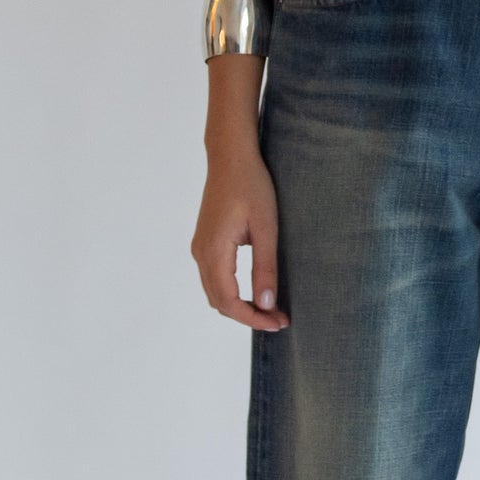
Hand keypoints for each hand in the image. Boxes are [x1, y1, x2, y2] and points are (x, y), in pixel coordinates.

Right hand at [192, 148, 289, 329]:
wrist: (230, 157)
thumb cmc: (251, 186)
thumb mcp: (266, 227)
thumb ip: (265, 267)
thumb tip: (266, 304)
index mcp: (214, 251)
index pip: (229, 301)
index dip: (253, 318)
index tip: (278, 323)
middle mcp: (201, 253)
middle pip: (219, 302)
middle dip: (248, 315)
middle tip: (279, 319)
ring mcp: (200, 247)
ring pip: (215, 292)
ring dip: (240, 305)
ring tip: (270, 308)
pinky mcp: (205, 241)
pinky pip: (214, 278)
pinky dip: (232, 292)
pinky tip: (254, 290)